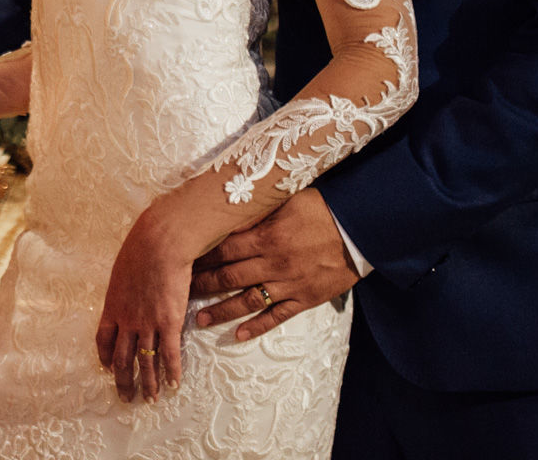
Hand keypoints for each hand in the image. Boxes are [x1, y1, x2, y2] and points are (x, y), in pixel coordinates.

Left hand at [95, 209, 194, 402]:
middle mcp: (127, 320)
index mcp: (112, 306)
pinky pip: (170, 355)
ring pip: (145, 362)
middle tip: (126, 398)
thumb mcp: (123, 269)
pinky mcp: (169, 322)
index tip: (108, 368)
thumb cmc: (141, 248)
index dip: (105, 358)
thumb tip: (129, 287)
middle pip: (121, 358)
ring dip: (148, 384)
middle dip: (123, 381)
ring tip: (150, 400)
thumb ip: (124, 286)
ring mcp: (148, 323)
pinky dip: (172, 372)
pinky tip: (174, 385)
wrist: (159, 243)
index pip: (103, 340)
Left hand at [188, 189, 357, 341]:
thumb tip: (226, 217)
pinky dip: (256, 326)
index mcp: (266, 237)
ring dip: (221, 311)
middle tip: (179, 292)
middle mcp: (273, 263)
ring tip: (198, 320)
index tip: (181, 262)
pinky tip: (238, 335)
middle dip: (202, 285)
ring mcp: (288, 284)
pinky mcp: (305, 299)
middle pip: (229, 277)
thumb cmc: (321, 209)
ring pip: (247, 301)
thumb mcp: (284, 202)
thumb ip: (255, 214)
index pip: (223, 250)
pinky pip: (276, 317)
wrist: (359, 229)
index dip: (200, 257)